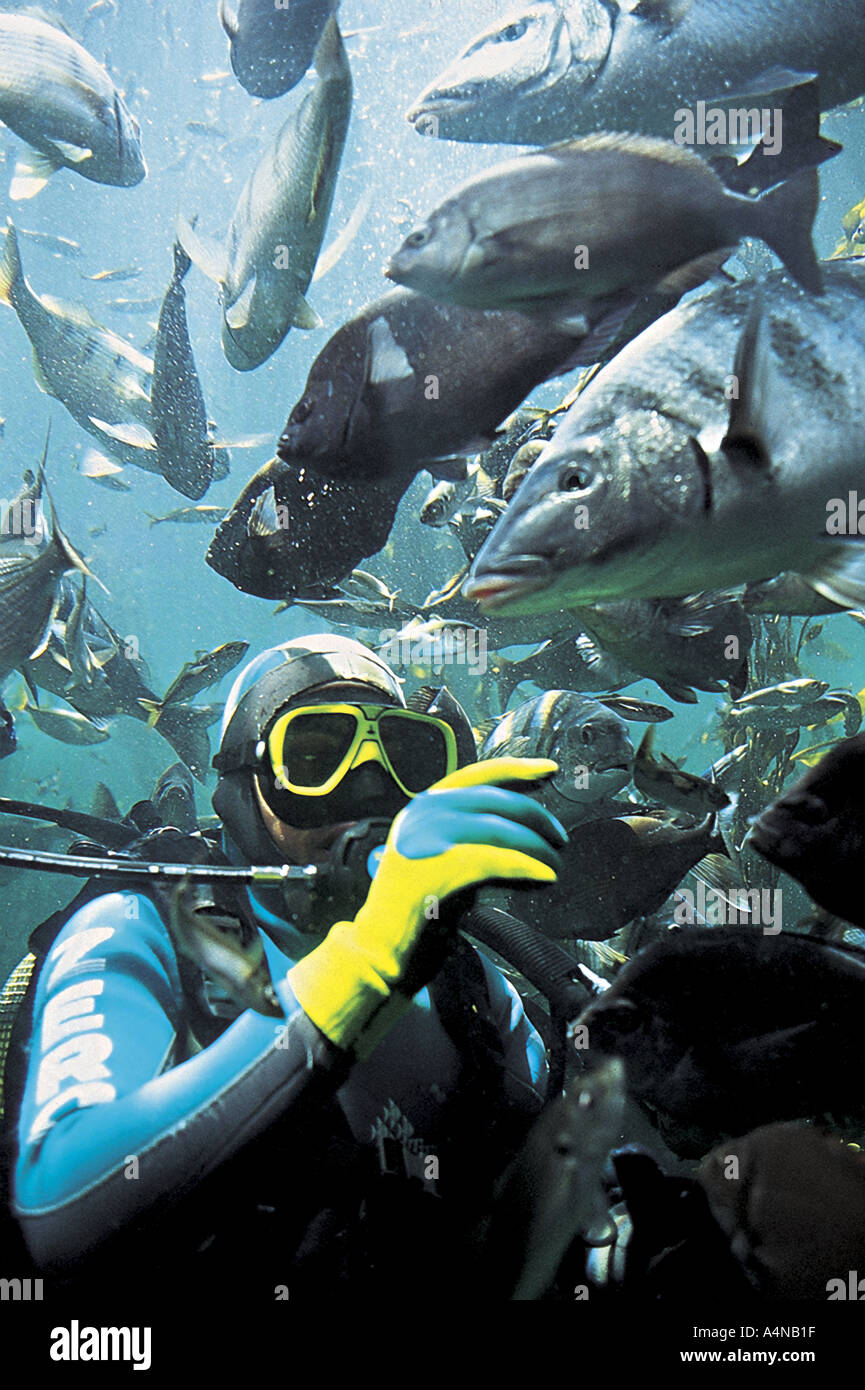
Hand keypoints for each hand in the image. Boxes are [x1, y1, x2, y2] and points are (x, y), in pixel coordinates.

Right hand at [289, 758, 565, 1052]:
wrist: (381, 948)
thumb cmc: (420, 908)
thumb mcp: (445, 856)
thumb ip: (474, 836)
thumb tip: (526, 823)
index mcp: (424, 806)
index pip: (477, 775)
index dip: (518, 770)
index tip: (550, 770)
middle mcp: (423, 814)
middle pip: (496, 801)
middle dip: (537, 818)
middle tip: (560, 841)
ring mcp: (427, 838)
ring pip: (500, 830)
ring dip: (537, 848)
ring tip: (556, 868)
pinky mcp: (437, 868)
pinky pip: (495, 861)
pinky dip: (526, 868)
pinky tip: (545, 878)